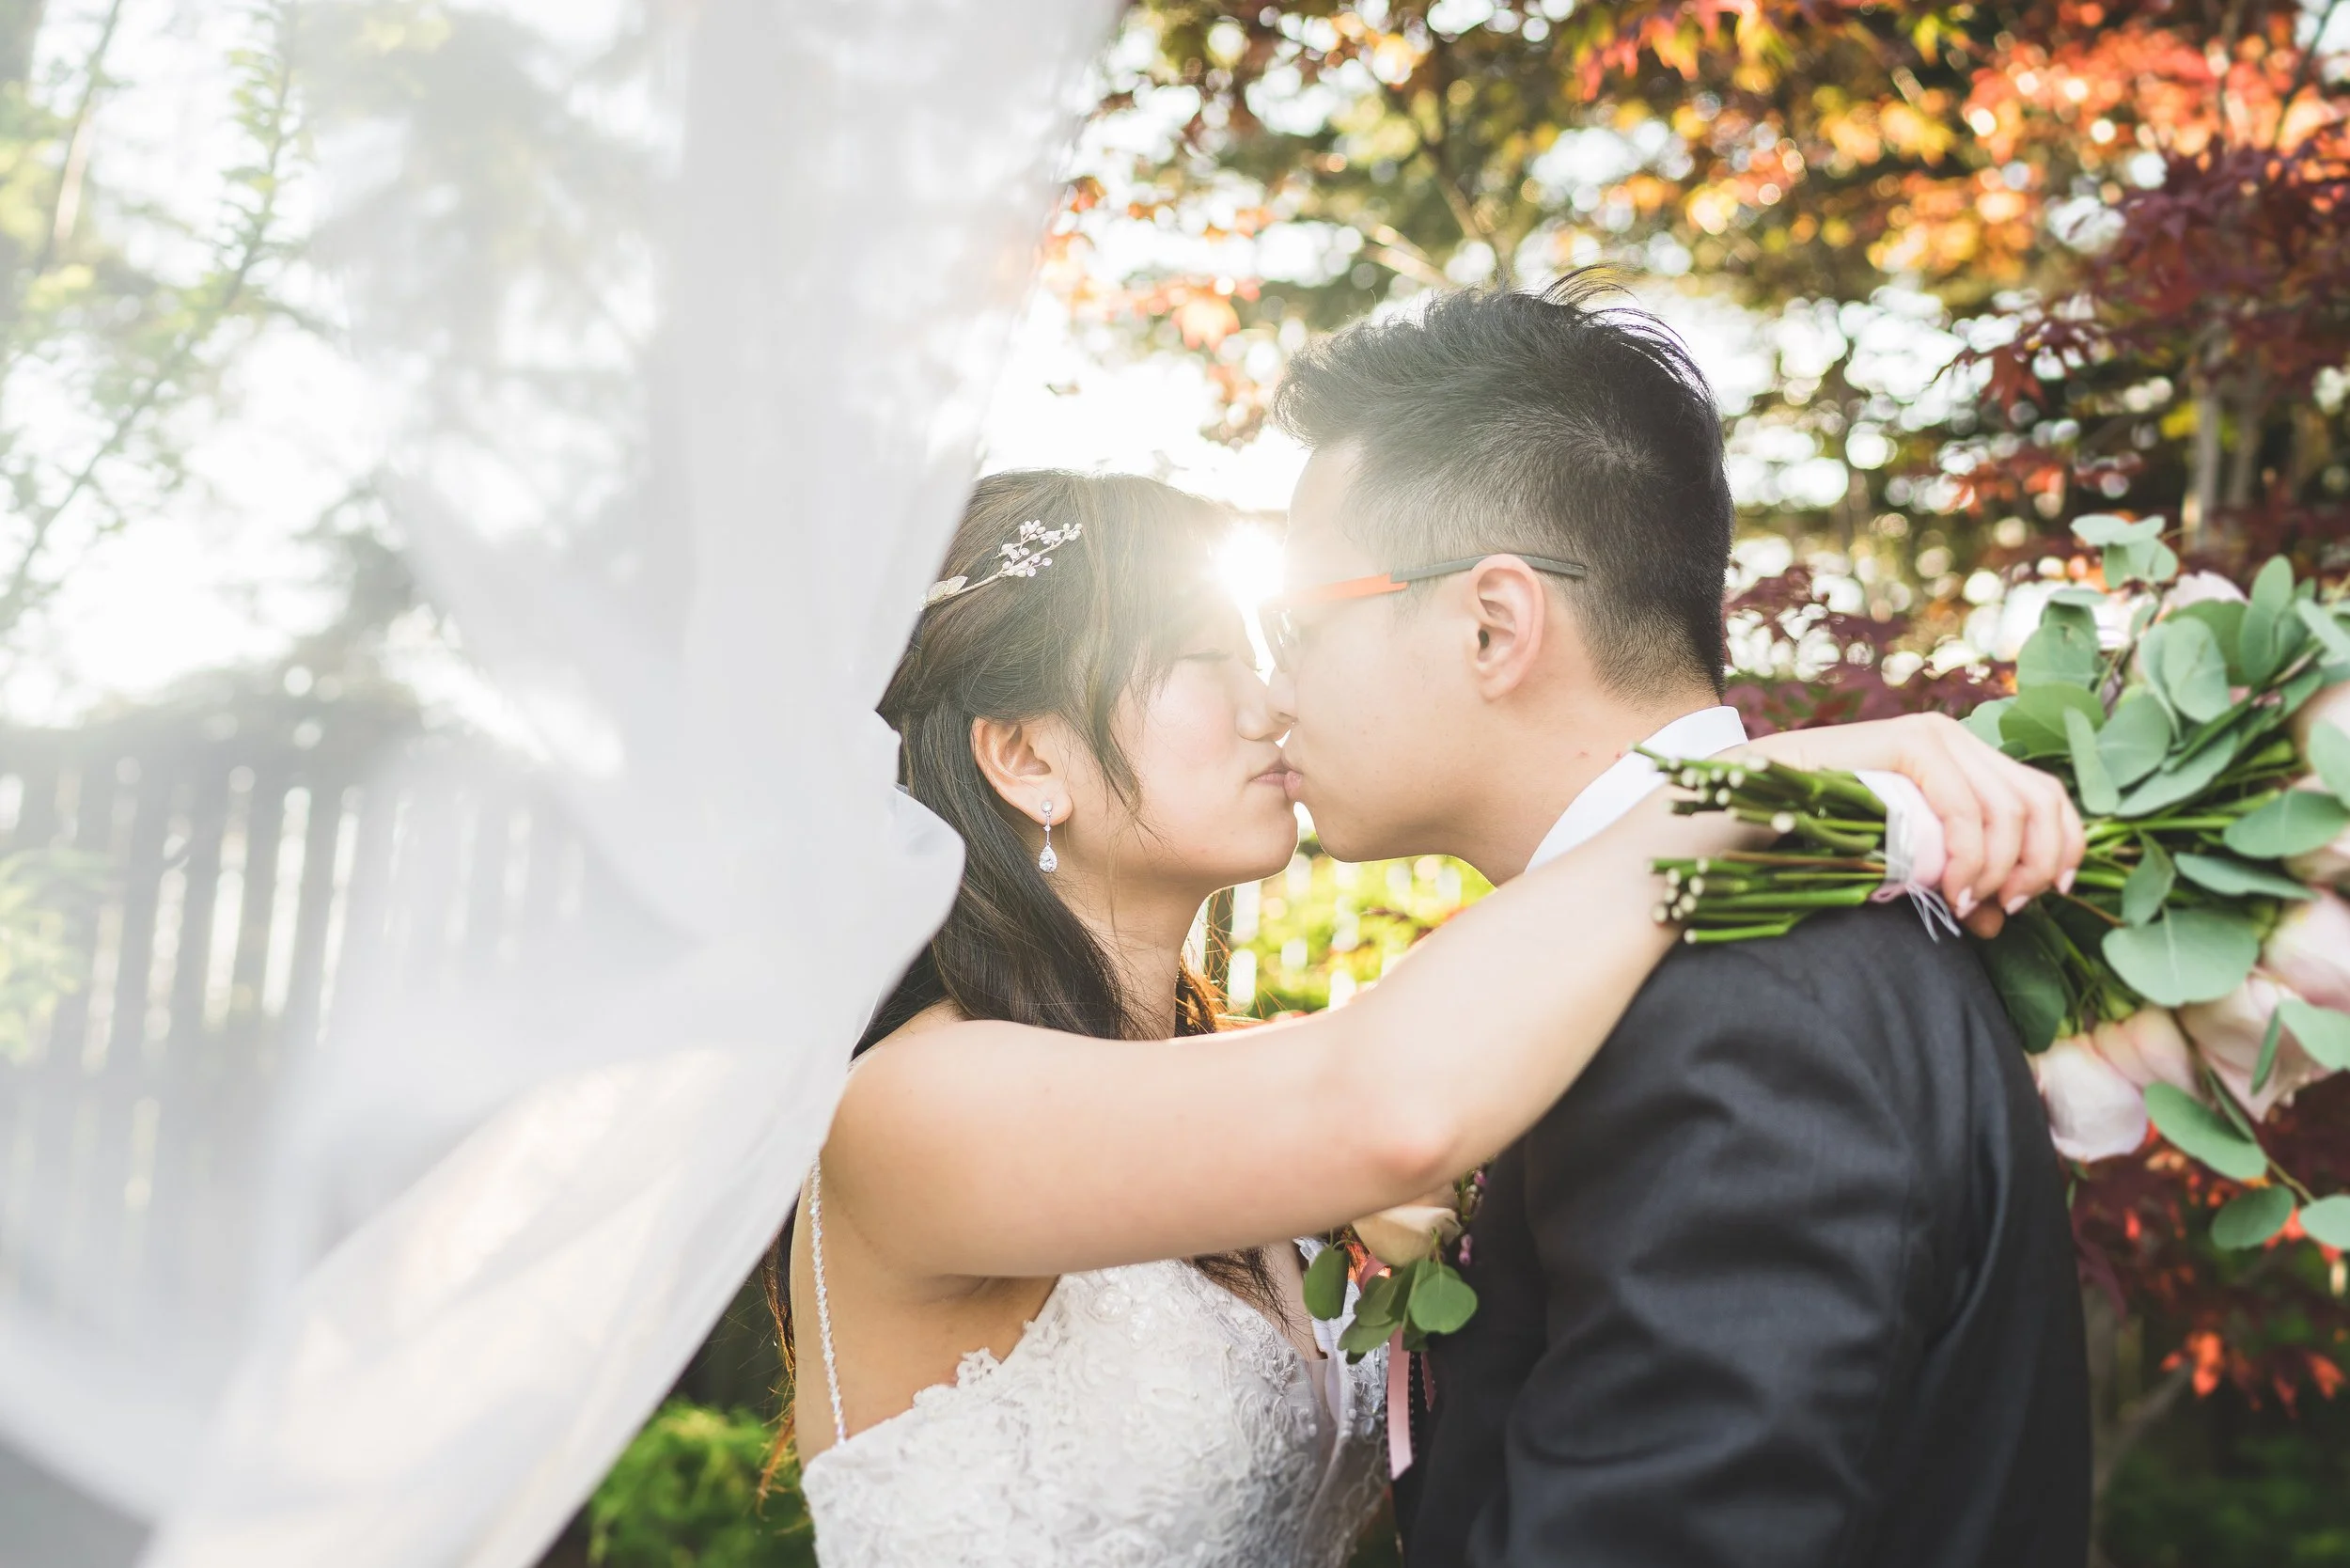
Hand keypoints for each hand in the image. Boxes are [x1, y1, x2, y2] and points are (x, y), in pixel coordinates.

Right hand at [1735, 714, 2083, 938]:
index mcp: (1965, 759)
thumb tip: (2000, 919)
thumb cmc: (1822, 834)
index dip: (2064, 845)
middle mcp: (1959, 739)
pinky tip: (1951, 891)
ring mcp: (1935, 736)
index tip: (2047, 895)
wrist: (1752, 807)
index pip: (2047, 794)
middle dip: (2036, 864)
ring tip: (1968, 906)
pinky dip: (1970, 860)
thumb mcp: (1909, 862)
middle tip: (2007, 909)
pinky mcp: (1910, 744)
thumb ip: (1959, 881)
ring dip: (2000, 870)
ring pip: (2010, 810)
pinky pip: (1965, 810)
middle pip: (2041, 801)